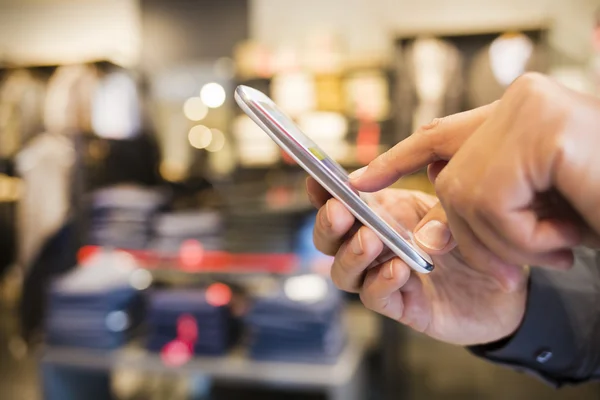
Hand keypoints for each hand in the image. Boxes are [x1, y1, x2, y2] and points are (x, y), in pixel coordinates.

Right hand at [307, 178, 527, 345]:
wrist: (508, 284)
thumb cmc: (476, 238)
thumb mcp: (456, 206)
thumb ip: (438, 192)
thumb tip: (423, 170)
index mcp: (382, 213)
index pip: (340, 202)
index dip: (322, 193)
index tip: (316, 181)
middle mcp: (376, 245)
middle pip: (330, 239)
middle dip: (328, 224)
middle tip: (341, 212)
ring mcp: (385, 276)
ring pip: (343, 271)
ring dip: (352, 254)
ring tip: (373, 240)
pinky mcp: (403, 305)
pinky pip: (375, 297)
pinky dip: (381, 282)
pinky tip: (399, 268)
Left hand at [350, 73, 599, 271]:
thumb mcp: (544, 204)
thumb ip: (493, 190)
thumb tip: (440, 193)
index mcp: (519, 116)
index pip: (440, 134)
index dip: (397, 159)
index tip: (356, 181)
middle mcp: (522, 102)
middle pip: (452, 180)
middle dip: (480, 230)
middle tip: (530, 251)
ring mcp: (530, 111)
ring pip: (468, 196)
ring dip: (512, 238)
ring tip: (563, 239)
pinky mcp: (542, 132)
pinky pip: (494, 204)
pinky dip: (526, 237)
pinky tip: (567, 235)